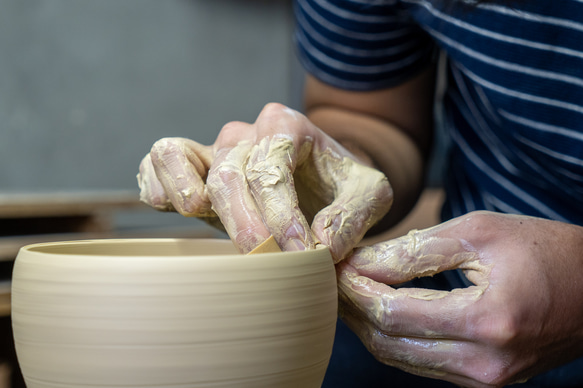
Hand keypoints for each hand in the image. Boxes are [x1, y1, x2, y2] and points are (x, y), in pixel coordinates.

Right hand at [137, 103, 391, 259]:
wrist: (322, 177)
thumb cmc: (342, 184)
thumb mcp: (369, 193)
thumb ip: (353, 215)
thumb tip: (323, 246)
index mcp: (287, 127)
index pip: (273, 168)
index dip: (283, 214)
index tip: (302, 254)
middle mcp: (247, 132)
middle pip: (230, 172)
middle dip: (244, 220)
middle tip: (263, 260)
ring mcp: (216, 146)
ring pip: (183, 155)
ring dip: (185, 187)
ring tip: (198, 213)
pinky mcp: (191, 163)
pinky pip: (160, 159)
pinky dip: (156, 180)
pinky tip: (167, 206)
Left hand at [336, 211, 582, 386]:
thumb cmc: (544, 250)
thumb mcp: (479, 233)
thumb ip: (417, 250)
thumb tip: (362, 263)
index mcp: (488, 321)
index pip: (393, 312)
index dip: (355, 288)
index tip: (333, 265)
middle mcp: (484, 363)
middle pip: (389, 342)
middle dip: (352, 309)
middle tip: (332, 278)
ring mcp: (484, 380)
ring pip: (399, 358)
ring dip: (368, 326)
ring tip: (348, 292)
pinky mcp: (483, 382)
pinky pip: (421, 364)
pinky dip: (393, 338)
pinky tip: (380, 311)